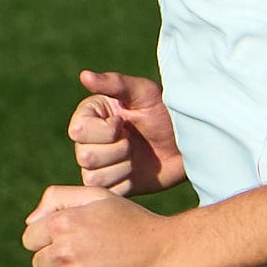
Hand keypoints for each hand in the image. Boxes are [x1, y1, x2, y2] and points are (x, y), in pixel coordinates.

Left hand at [25, 185, 178, 266]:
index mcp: (64, 223)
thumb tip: (29, 222)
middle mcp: (65, 250)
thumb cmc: (132, 223)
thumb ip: (58, 198)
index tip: (72, 240)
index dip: (49, 240)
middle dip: (58, 260)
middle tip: (90, 255)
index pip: (30, 239)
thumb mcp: (99, 197)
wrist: (167, 253)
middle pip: (39, 264)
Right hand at [69, 70, 183, 194]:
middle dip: (117, 149)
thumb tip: (84, 75)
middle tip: (134, 141)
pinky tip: (137, 172)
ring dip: (122, 167)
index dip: (104, 131)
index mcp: (91, 116)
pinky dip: (125, 183)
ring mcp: (100, 165)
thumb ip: (114, 83)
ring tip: (136, 156)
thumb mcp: (144, 92)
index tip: (124, 122)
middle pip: (85, 156)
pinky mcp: (112, 185)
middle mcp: (89, 141)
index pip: (78, 131)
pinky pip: (108, 191)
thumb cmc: (167, 111)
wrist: (188, 143)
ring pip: (93, 177)